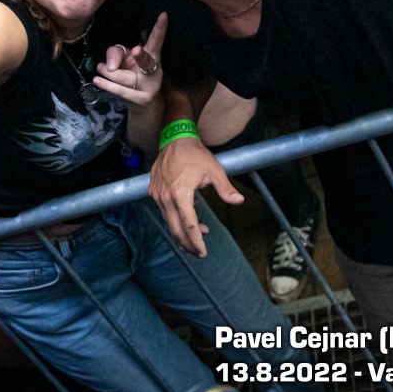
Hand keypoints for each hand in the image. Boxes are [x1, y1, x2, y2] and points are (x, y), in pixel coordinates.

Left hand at [93, 13, 166, 106]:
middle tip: (135, 49)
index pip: (157, 40)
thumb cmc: (131, 71)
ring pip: (124, 77)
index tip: (163, 15)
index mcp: (153, 55)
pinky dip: (107, 85)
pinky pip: (120, 91)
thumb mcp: (125, 57)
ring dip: (109, 72)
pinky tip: (97, 79)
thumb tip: (110, 65)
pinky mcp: (140, 99)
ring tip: (101, 67)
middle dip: (141, 56)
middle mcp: (154, 70)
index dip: (160, 28)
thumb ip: (116, 53)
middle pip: (146, 62)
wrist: (140, 99)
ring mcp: (149, 86)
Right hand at [149, 136, 244, 256]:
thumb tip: (239, 201)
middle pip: (175, 229)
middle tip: (198, 252)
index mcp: (181, 194)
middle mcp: (166, 197)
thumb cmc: (195, 155)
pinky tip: (186, 218)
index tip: (202, 252)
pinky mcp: (153, 191)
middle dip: (188, 244)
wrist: (175, 139)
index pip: (188, 225)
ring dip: (182, 231)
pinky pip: (163, 211)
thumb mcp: (214, 170)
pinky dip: (174, 219)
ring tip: (198, 234)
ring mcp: (157, 194)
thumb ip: (225, 188)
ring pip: (168, 221)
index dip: (196, 241)